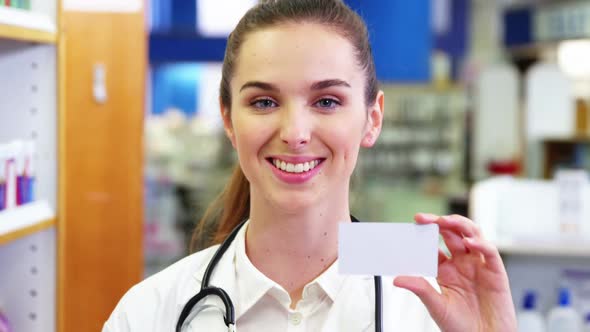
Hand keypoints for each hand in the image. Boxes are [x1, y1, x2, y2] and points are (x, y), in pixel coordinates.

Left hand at [393, 213, 516, 331]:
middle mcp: (463, 264)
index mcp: (446, 270)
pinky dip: (481, 244)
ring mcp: (479, 266)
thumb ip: (420, 288)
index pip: (434, 245)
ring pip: (472, 235)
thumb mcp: (436, 306)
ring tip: (445, 221)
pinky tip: (469, 243)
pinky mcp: (496, 272)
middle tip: (423, 219)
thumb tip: (397, 279)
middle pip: (452, 234)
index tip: (411, 228)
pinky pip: (490, 252)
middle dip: (439, 223)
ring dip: (459, 225)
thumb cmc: (461, 327)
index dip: (424, 235)